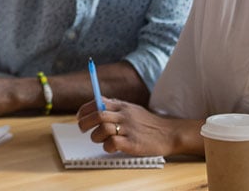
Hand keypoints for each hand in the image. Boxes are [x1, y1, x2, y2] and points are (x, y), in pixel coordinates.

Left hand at [75, 98, 202, 156]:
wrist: (168, 133)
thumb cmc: (147, 123)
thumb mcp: (131, 109)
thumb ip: (115, 107)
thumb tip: (94, 108)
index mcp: (122, 105)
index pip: (97, 102)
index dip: (84, 110)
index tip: (79, 117)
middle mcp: (124, 115)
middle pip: (97, 115)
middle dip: (84, 123)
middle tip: (83, 129)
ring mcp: (128, 129)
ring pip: (102, 129)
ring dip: (96, 137)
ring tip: (100, 140)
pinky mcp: (132, 143)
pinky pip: (112, 144)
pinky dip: (107, 147)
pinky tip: (112, 147)